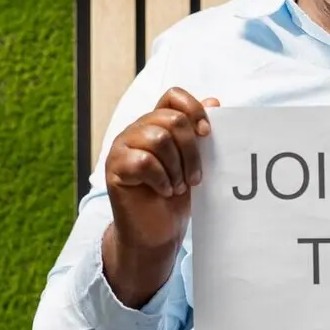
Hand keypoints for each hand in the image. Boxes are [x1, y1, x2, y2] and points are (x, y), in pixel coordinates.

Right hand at [102, 88, 218, 306]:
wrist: (156, 232)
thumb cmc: (176, 196)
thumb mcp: (194, 161)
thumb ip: (199, 133)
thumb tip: (214, 101)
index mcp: (157, 123)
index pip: (173, 96)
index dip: (194, 109)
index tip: (207, 134)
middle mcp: (137, 129)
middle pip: (172, 120)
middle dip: (191, 151)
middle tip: (194, 177)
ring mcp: (122, 146)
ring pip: (158, 139)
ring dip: (176, 168)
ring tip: (178, 186)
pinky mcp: (115, 167)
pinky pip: (143, 161)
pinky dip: (161, 179)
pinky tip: (164, 191)